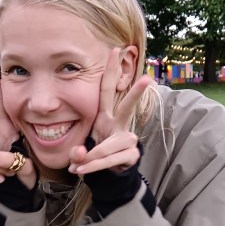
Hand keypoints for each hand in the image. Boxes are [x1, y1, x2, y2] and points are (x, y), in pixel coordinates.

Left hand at [68, 49, 152, 175]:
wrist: (109, 176)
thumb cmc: (96, 154)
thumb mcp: (83, 149)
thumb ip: (78, 153)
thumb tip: (78, 157)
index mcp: (107, 116)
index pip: (107, 90)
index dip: (110, 70)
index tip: (115, 49)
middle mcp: (120, 125)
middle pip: (127, 107)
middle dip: (136, 92)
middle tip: (147, 79)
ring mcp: (128, 140)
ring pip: (106, 147)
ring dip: (90, 159)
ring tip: (77, 167)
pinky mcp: (131, 155)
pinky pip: (109, 161)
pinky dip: (93, 167)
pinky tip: (82, 172)